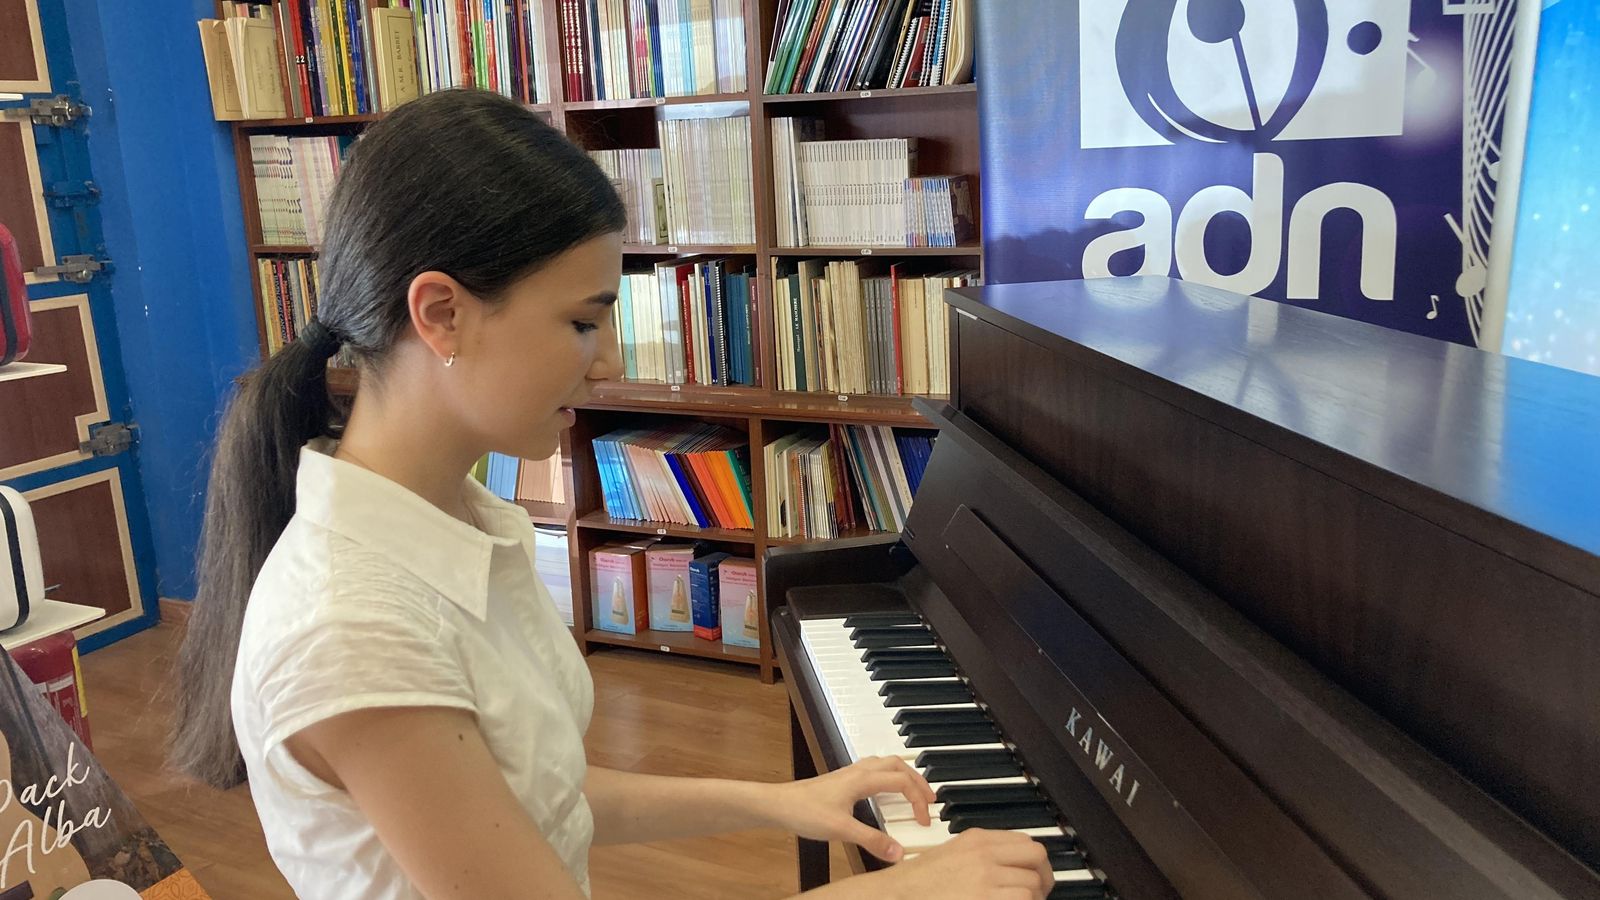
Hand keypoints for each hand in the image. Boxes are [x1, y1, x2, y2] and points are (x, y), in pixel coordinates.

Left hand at [774, 756, 935, 861]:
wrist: (779, 804)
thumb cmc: (804, 811)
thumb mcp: (841, 830)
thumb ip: (872, 840)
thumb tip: (898, 852)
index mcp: (863, 779)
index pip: (903, 782)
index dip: (919, 800)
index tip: (924, 820)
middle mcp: (859, 771)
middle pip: (898, 765)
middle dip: (919, 780)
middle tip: (931, 799)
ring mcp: (850, 773)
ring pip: (886, 764)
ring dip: (905, 774)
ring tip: (915, 791)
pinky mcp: (843, 780)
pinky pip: (874, 769)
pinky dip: (889, 776)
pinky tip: (885, 790)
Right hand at [881, 829, 1053, 899]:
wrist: (899, 894)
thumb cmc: (921, 880)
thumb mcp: (954, 852)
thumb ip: (984, 852)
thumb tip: (1014, 863)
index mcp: (977, 839)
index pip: (1026, 842)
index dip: (1036, 862)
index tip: (1036, 873)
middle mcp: (985, 854)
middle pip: (1036, 858)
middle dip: (1043, 877)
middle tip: (1038, 892)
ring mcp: (985, 879)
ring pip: (1032, 886)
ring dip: (1031, 899)